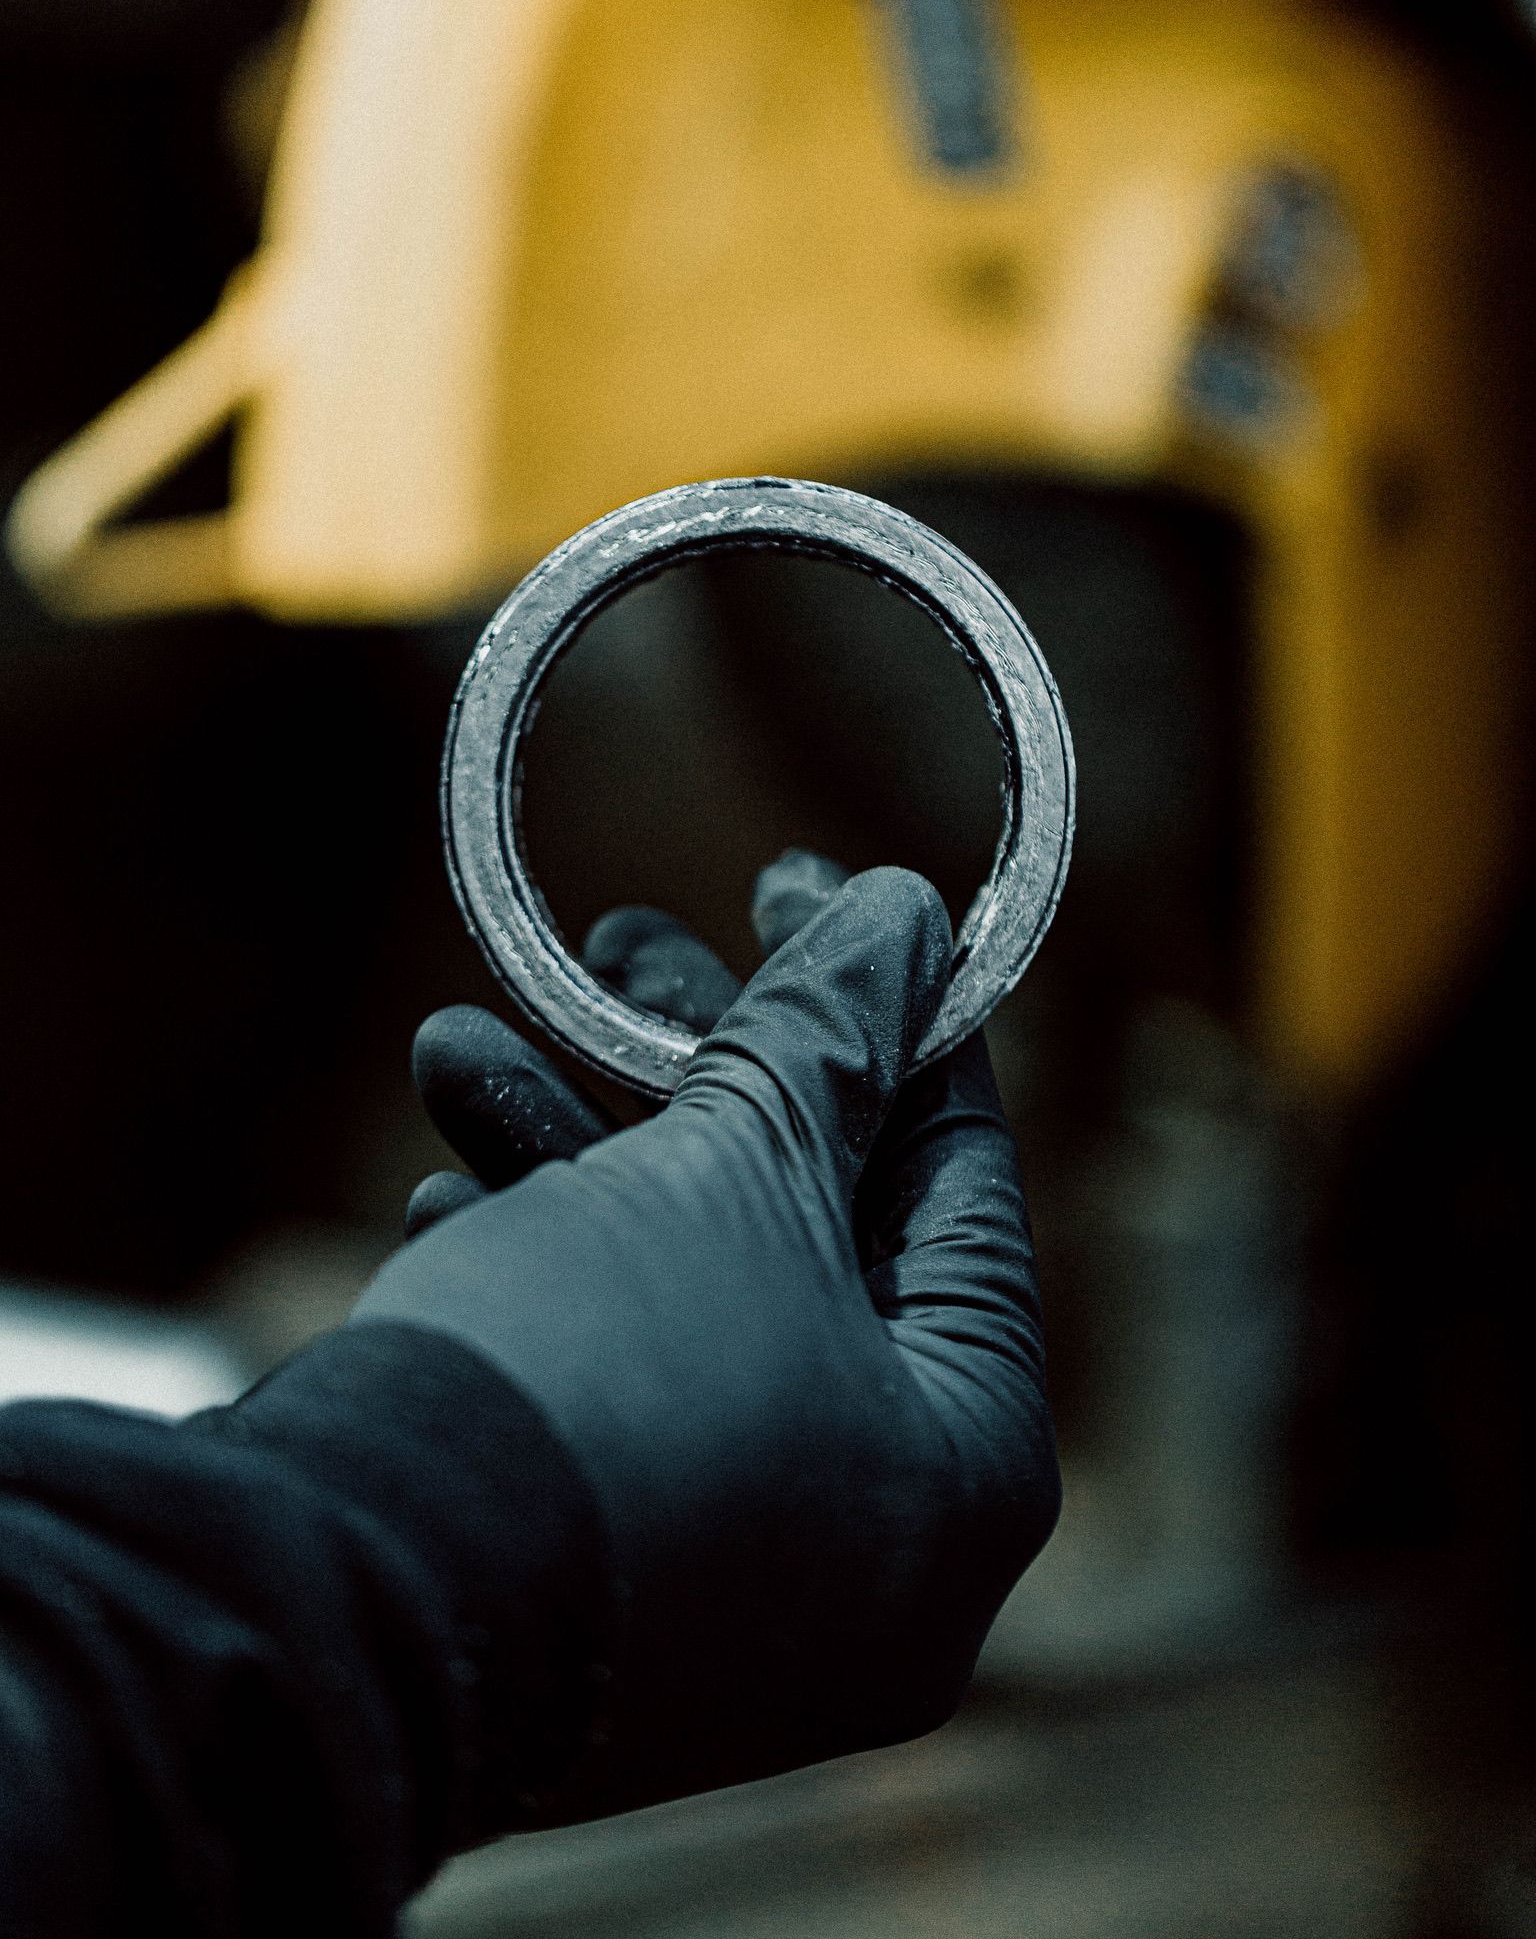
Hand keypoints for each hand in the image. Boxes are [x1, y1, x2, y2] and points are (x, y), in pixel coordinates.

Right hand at [356, 857, 1058, 1818]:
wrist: (349, 1610)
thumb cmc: (599, 1378)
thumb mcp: (734, 1169)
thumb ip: (830, 1036)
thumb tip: (901, 912)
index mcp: (968, 1466)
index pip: (959, 1188)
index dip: (887, 1016)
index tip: (809, 895)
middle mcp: (878, 1563)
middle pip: (810, 1240)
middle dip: (690, 1074)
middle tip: (621, 941)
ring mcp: (736, 1606)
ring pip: (683, 1313)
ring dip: (570, 1158)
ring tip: (451, 1046)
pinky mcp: (600, 1616)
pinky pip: (606, 1410)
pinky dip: (538, 1294)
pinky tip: (437, 1206)